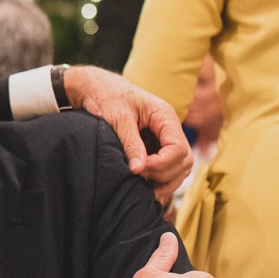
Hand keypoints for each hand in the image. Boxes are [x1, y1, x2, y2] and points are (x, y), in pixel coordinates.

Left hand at [61, 67, 193, 204]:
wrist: (95, 89)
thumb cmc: (106, 96)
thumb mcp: (118, 118)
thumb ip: (130, 143)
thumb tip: (139, 168)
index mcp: (164, 115)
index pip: (178, 148)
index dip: (162, 164)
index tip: (139, 168)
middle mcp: (168, 128)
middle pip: (184, 161)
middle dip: (164, 174)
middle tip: (139, 177)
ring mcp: (163, 139)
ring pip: (179, 168)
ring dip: (165, 182)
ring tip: (144, 188)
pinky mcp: (154, 148)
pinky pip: (168, 169)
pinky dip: (160, 181)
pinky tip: (146, 188)